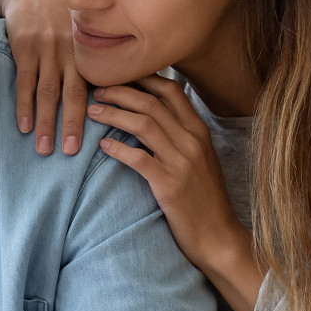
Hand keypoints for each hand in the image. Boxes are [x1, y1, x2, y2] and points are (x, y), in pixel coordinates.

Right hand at [0, 0, 86, 155]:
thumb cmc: (59, 17)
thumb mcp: (80, 33)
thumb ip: (90, 60)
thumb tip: (108, 95)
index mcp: (87, 51)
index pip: (96, 87)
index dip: (98, 113)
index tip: (99, 140)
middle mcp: (71, 52)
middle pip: (74, 93)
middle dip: (72, 124)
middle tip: (70, 152)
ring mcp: (47, 49)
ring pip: (48, 92)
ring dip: (46, 122)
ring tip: (43, 149)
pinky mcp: (25, 47)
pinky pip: (25, 81)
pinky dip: (24, 105)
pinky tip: (25, 126)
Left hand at [87, 75, 264, 310]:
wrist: (219, 236)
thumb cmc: (204, 198)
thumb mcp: (200, 159)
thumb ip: (182, 134)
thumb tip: (157, 111)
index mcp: (199, 131)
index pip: (171, 90)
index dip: (142, 77)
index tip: (118, 75)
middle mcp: (192, 141)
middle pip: (151, 102)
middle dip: (120, 91)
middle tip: (96, 90)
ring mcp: (182, 162)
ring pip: (143, 124)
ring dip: (113, 114)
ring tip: (92, 112)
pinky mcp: (169, 185)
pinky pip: (138, 158)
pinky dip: (117, 148)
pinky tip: (102, 146)